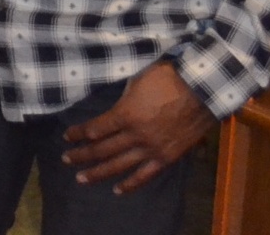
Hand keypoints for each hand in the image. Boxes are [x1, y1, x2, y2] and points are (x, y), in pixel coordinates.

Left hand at [62, 62, 215, 191]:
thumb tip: (112, 101)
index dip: (78, 133)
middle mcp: (135, 135)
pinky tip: (117, 190)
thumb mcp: (137, 79)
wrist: (204, 89)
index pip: (94, 129)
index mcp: (125, 114)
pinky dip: (130, 184)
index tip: (67, 136)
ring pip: (119, 165)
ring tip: (81, 178)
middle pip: (101, 149)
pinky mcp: (167, 157)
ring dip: (97, 173)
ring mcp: (151, 149)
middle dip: (81, 155)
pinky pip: (146, 175)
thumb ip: (122, 95)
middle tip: (66, 159)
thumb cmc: (169, 78)